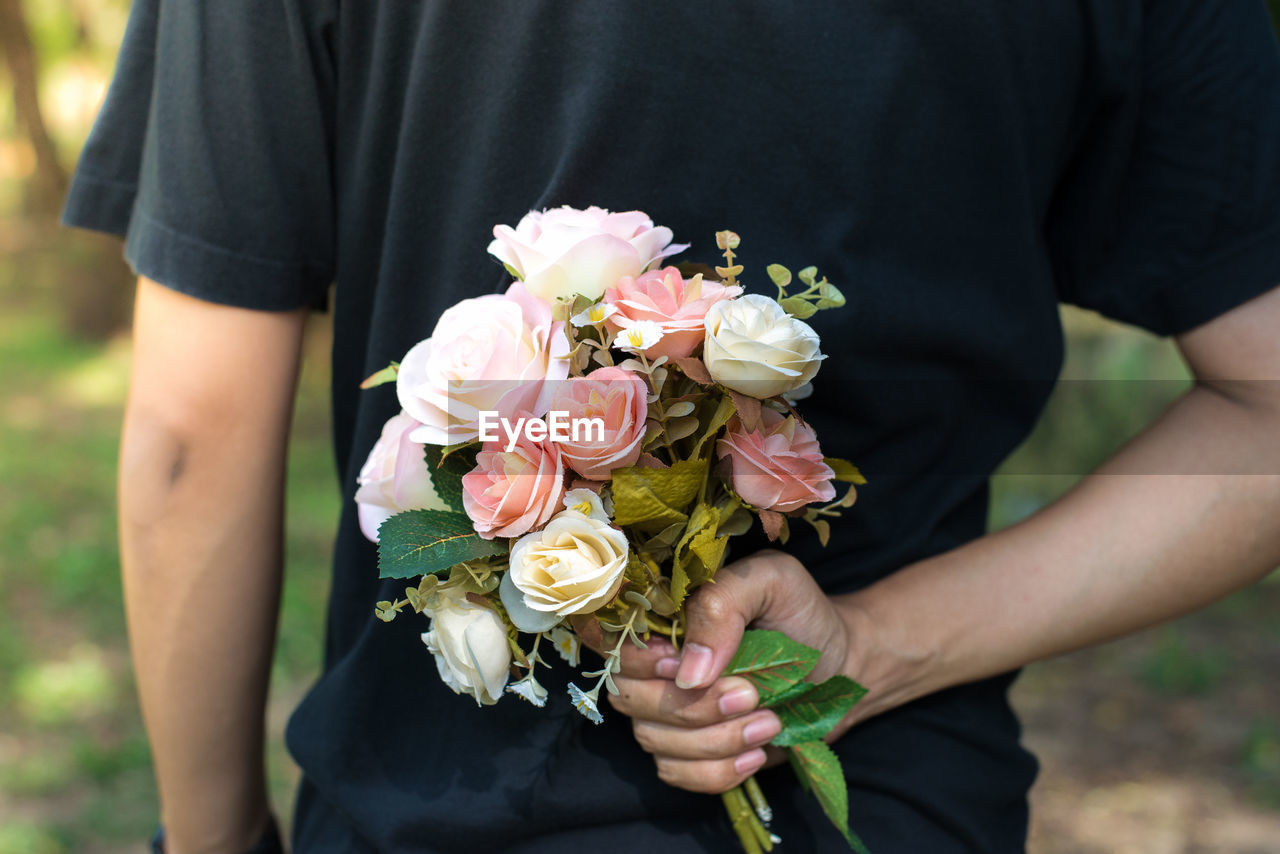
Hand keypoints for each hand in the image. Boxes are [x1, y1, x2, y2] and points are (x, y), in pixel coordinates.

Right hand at [594, 549, 855, 793]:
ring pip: (656, 741)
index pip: (610, 641)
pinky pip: (678, 774)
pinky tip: (757, 752)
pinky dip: (718, 770)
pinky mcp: (690, 752)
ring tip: (771, 721)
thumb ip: (722, 603)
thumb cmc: (798, 613)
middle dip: (693, 706)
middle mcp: (652, 666)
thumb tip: (688, 670)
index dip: (636, 660)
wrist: (838, 662)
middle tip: (750, 693)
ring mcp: (667, 713)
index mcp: (660, 617)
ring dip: (716, 740)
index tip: (680, 663)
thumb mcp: (770, 581)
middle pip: (631, 699)